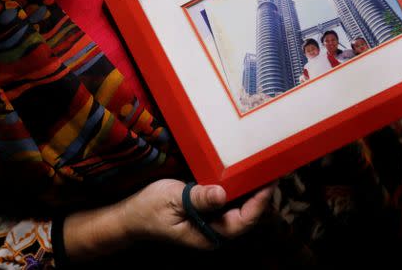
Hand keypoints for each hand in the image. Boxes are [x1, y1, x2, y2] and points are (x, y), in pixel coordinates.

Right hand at [120, 179, 275, 248]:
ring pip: (239, 208)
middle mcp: (215, 232)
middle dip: (260, 194)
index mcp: (209, 235)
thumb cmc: (148, 210)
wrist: (130, 218)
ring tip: (261, 167)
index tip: (269, 181)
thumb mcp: (172, 200)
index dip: (259, 202)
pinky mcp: (207, 213)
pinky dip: (237, 188)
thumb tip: (223, 194)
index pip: (243, 221)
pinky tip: (241, 172)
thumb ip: (198, 198)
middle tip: (271, 168)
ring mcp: (211, 223)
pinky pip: (228, 202)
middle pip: (247, 215)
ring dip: (250, 190)